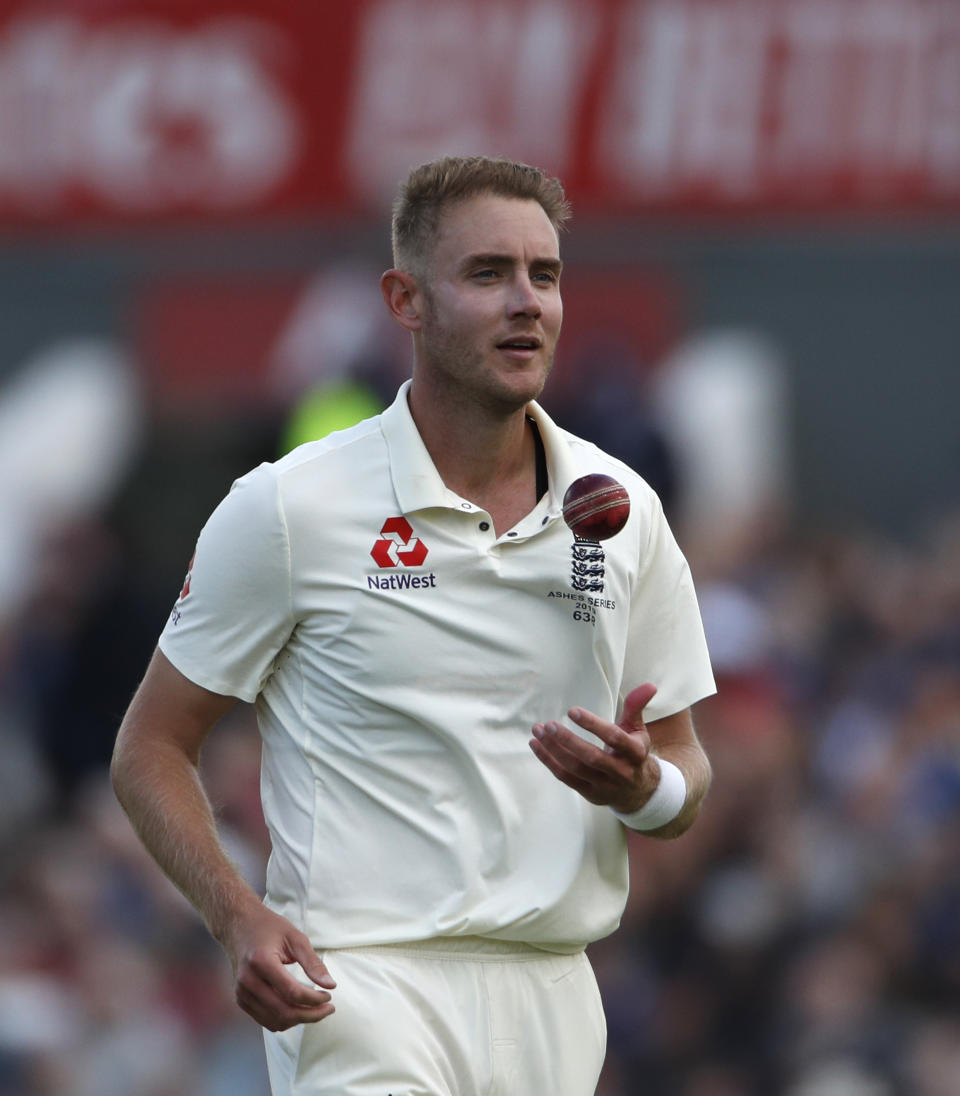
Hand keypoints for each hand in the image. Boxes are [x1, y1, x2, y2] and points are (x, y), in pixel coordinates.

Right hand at [222, 901, 335, 1031]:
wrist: (240, 926)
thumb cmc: (269, 928)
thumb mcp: (295, 938)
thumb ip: (313, 963)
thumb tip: (330, 985)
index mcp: (261, 962)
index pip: (292, 992)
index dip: (314, 999)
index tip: (329, 996)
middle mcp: (248, 981)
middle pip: (284, 1011)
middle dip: (310, 1015)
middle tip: (328, 1009)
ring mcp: (242, 993)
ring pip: (275, 1021)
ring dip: (299, 1020)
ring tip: (316, 1010)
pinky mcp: (241, 1000)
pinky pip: (265, 1020)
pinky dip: (284, 1020)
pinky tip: (298, 1009)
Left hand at [529, 683, 661, 813]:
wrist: (639, 791)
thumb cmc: (633, 752)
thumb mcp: (637, 729)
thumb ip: (636, 706)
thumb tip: (649, 685)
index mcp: (635, 753)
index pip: (613, 738)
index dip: (592, 724)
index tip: (572, 710)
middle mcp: (621, 772)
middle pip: (591, 757)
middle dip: (568, 740)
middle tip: (549, 724)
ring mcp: (604, 786)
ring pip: (575, 768)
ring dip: (553, 750)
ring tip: (538, 731)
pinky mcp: (590, 794)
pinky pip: (565, 778)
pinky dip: (549, 761)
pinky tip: (537, 745)